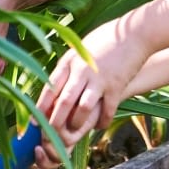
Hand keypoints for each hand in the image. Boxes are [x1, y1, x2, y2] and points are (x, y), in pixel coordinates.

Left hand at [36, 21, 149, 156]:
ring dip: (77, 123)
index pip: (50, 87)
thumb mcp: (80, 49)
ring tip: (76, 131)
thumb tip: (54, 87)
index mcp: (70, 60)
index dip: (41, 106)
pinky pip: (107, 110)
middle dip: (55, 122)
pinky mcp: (116, 86)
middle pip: (64, 101)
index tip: (34, 122)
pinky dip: (102, 121)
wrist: (134, 32)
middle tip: (51, 136)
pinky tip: (99, 126)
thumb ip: (69, 66)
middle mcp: (82, 70)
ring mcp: (100, 78)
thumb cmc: (105, 39)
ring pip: (83, 108)